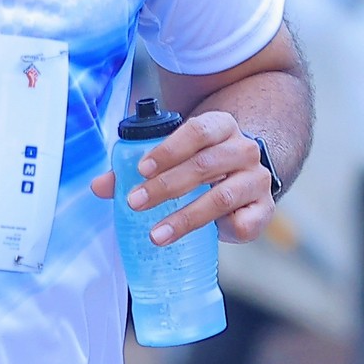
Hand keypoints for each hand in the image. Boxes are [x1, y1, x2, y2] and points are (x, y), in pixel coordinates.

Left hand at [89, 111, 276, 243]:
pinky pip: (248, 221)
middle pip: (205, 165)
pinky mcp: (264, 209)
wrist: (242, 178)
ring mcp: (257, 179)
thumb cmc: (201, 166)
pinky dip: (229, 229)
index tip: (142, 169)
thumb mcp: (173, 159)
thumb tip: (99, 186)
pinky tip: (212, 236)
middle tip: (135, 202)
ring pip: (223, 196)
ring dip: (186, 217)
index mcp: (221, 127)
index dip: (169, 149)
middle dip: (166, 186)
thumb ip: (135, 170)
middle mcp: (243, 150)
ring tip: (157, 234)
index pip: (198, 130)